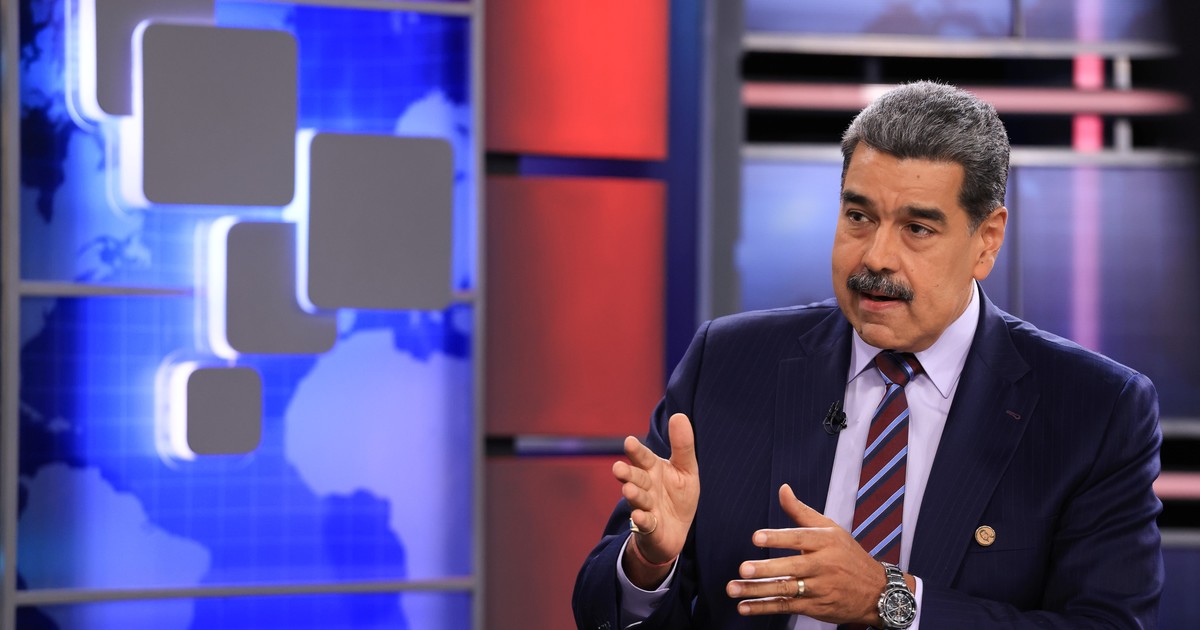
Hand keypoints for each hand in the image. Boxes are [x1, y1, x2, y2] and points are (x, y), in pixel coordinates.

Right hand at [612, 413, 698, 584]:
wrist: (675, 530)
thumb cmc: (677, 495)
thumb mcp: (686, 469)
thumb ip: (682, 445)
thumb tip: (679, 415)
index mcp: (653, 469)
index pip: (643, 458)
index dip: (636, 451)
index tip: (629, 441)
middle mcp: (645, 486)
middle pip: (636, 477)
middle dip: (627, 473)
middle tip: (618, 468)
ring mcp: (645, 507)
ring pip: (638, 499)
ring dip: (633, 494)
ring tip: (628, 489)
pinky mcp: (649, 528)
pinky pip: (645, 524)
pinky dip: (641, 520)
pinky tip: (639, 516)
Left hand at [725, 484, 903, 624]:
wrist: (877, 591)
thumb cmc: (848, 554)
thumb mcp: (830, 529)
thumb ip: (801, 512)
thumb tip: (783, 488)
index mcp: (825, 541)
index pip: (799, 538)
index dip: (778, 538)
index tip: (756, 537)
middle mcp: (823, 565)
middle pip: (791, 567)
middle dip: (766, 569)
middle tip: (743, 569)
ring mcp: (819, 588)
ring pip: (785, 589)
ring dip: (757, 591)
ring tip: (733, 589)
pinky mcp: (816, 607)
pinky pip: (786, 607)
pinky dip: (764, 608)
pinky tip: (744, 607)